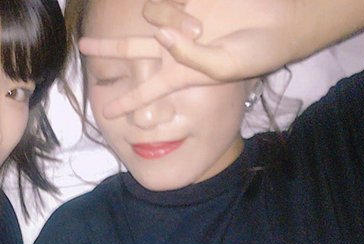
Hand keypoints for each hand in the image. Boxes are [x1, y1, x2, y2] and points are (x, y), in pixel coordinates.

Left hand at [79, 0, 295, 117]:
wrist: (281, 20)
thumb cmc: (257, 51)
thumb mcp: (224, 66)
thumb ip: (191, 57)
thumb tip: (161, 35)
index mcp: (182, 74)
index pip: (148, 90)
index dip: (128, 101)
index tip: (107, 112)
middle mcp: (175, 48)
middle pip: (132, 50)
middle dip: (108, 49)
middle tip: (83, 46)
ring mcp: (181, 22)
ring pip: (151, 18)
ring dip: (169, 20)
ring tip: (198, 27)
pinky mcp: (190, 0)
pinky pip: (164, 1)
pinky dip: (170, 5)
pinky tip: (194, 8)